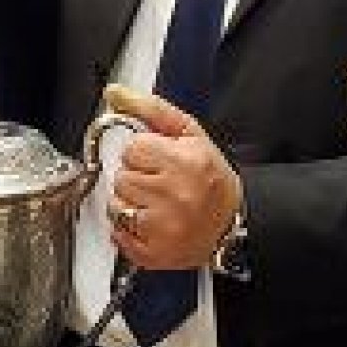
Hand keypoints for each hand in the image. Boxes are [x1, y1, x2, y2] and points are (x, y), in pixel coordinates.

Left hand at [102, 84, 241, 269]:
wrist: (231, 224)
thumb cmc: (211, 178)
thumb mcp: (190, 134)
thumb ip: (150, 109)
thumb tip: (114, 93)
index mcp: (185, 162)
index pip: (133, 148)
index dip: (145, 153)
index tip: (162, 161)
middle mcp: (175, 196)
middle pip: (122, 176)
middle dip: (138, 177)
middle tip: (163, 183)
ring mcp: (163, 228)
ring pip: (115, 204)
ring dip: (130, 202)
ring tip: (157, 203)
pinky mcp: (152, 253)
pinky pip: (117, 232)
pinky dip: (129, 228)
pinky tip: (152, 222)